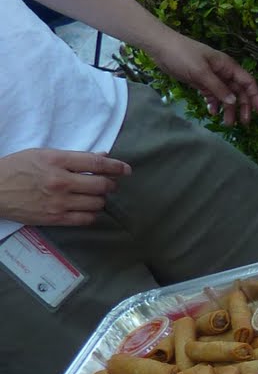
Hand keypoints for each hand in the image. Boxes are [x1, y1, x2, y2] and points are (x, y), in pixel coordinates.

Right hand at [0, 148, 130, 226]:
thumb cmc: (16, 168)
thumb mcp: (41, 154)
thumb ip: (72, 157)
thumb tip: (101, 156)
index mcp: (55, 160)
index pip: (95, 163)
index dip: (115, 166)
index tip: (126, 169)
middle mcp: (60, 181)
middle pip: (101, 185)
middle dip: (110, 184)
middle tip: (108, 184)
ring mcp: (59, 202)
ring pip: (97, 203)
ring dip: (100, 199)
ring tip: (94, 196)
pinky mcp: (56, 218)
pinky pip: (86, 219)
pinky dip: (92, 214)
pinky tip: (87, 209)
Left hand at [144, 31, 257, 125]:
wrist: (159, 46)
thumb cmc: (182, 54)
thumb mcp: (201, 72)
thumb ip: (218, 88)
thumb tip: (234, 102)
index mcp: (227, 66)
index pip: (248, 83)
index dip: (255, 97)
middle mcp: (223, 72)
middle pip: (239, 92)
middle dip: (242, 107)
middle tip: (242, 124)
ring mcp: (212, 77)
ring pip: (226, 96)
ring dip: (228, 109)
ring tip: (226, 123)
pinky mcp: (201, 82)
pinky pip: (213, 95)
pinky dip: (214, 104)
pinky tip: (212, 112)